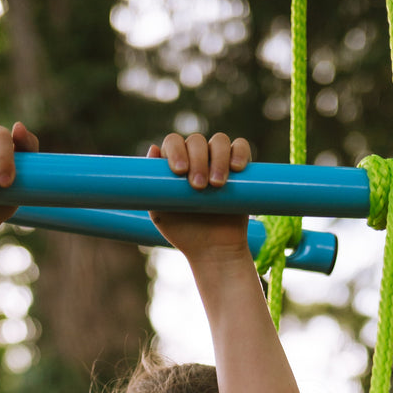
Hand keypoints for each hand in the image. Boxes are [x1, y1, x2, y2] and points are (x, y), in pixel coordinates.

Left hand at [146, 131, 250, 259]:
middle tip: (198, 186)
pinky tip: (236, 167)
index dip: (176, 150)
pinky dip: (240, 152)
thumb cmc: (184, 234)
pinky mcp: (241, 171)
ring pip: (220, 142)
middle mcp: (197, 158)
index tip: (179, 171)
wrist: (214, 251)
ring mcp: (219, 162)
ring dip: (218, 158)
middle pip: (196, 141)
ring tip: (216, 185)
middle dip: (197, 160)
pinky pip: (242, 148)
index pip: (174, 142)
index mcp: (177, 163)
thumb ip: (150, 188)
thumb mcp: (161, 214)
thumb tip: (153, 149)